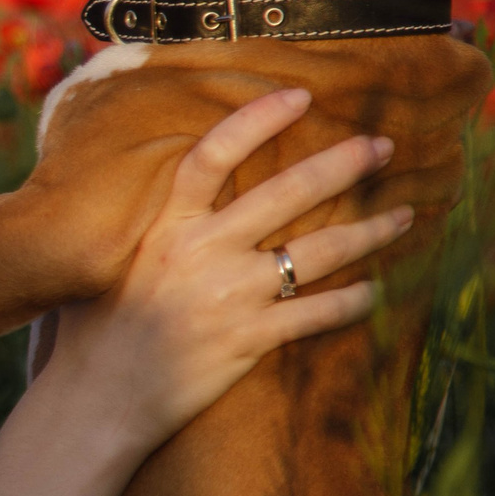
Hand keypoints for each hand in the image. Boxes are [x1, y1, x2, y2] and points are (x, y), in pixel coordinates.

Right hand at [41, 88, 409, 455]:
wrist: (95, 399)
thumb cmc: (91, 334)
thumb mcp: (105, 266)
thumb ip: (141, 233)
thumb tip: (162, 204)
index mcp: (163, 227)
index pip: (212, 156)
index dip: (257, 120)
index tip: (300, 96)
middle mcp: (200, 251)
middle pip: (286, 192)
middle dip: (343, 164)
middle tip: (382, 146)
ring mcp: (229, 295)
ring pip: (319, 251)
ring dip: (370, 231)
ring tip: (404, 216)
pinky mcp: (248, 339)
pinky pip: (318, 313)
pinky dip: (354, 302)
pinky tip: (376, 291)